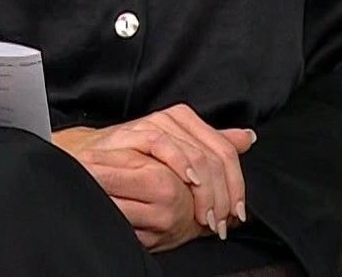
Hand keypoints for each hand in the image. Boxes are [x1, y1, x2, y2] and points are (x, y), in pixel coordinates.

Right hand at [54, 104, 254, 242]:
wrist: (93, 161)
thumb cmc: (135, 161)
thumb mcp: (180, 156)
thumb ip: (212, 146)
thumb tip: (248, 138)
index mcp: (190, 122)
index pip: (226, 152)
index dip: (236, 185)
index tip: (236, 214)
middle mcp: (176, 118)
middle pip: (216, 156)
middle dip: (222, 195)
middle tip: (219, 222)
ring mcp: (157, 123)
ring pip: (196, 154)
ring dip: (205, 191)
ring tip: (203, 216)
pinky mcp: (137, 131)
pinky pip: (165, 145)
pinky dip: (181, 165)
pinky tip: (187, 185)